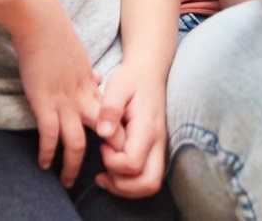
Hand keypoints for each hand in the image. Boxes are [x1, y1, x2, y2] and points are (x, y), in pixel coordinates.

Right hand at [11, 17, 101, 187]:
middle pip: (105, 134)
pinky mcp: (44, 103)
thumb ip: (89, 74)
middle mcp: (82, 98)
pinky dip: (47, 153)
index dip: (117, 134)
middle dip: (107, 158)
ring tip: (66, 181)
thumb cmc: (57, 36)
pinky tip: (44, 164)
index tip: (115, 148)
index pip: (112, 116)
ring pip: (77, 144)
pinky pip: (49, 136)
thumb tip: (98, 79)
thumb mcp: (82, 57)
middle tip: (104, 174)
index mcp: (91, 86)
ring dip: (72, 166)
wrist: (41, 24)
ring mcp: (64, 102)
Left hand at [94, 63, 167, 197]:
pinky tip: (112, 172)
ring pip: (150, 185)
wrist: (149, 74)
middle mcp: (158, 142)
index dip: (113, 162)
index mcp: (147, 128)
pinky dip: (130, 183)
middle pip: (149, 182)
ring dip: (125, 187)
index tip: (102, 144)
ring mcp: (159, 149)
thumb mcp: (118, 85)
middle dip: (122, 186)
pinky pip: (148, 178)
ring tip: (105, 175)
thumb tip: (103, 133)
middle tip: (103, 172)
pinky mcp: (155, 152)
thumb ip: (109, 108)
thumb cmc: (131, 80)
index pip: (133, 163)